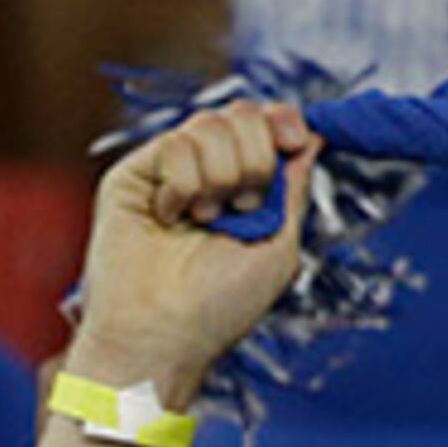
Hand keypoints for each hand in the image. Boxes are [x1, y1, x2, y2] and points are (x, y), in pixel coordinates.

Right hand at [71, 101, 315, 406]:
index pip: (267, 125)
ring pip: (209, 123)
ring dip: (220, 175)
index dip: (285, 121)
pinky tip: (170, 218)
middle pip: (243, 114)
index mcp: (244, 189)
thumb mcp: (282, 245)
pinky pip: (174, 144)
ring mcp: (170, 174)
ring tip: (205, 219)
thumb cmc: (218, 308)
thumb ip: (296, 186)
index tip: (295, 141)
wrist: (163, 333)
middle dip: (256, 156)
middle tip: (244, 204)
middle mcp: (208, 176)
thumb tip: (313, 136)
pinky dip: (183, 185)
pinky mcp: (134, 176)